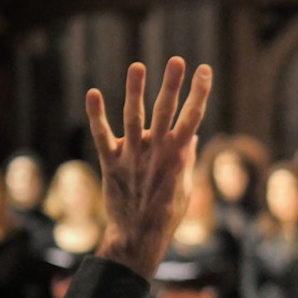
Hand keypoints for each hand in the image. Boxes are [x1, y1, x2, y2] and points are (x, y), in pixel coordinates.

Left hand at [86, 57, 211, 277]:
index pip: (193, 118)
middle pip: (166, 113)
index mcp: (178, 157)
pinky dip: (97, 115)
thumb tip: (190, 136)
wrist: (138, 237)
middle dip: (173, 85)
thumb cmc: (166, 213)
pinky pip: (102, 136)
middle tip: (177, 60)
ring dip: (136, 91)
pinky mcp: (111, 163)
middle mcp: (156, 153)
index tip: (205, 71)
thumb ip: (185, 158)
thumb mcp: (184, 186)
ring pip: (134, 119)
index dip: (200, 93)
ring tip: (138, 66)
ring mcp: (133, 157)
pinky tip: (93, 93)